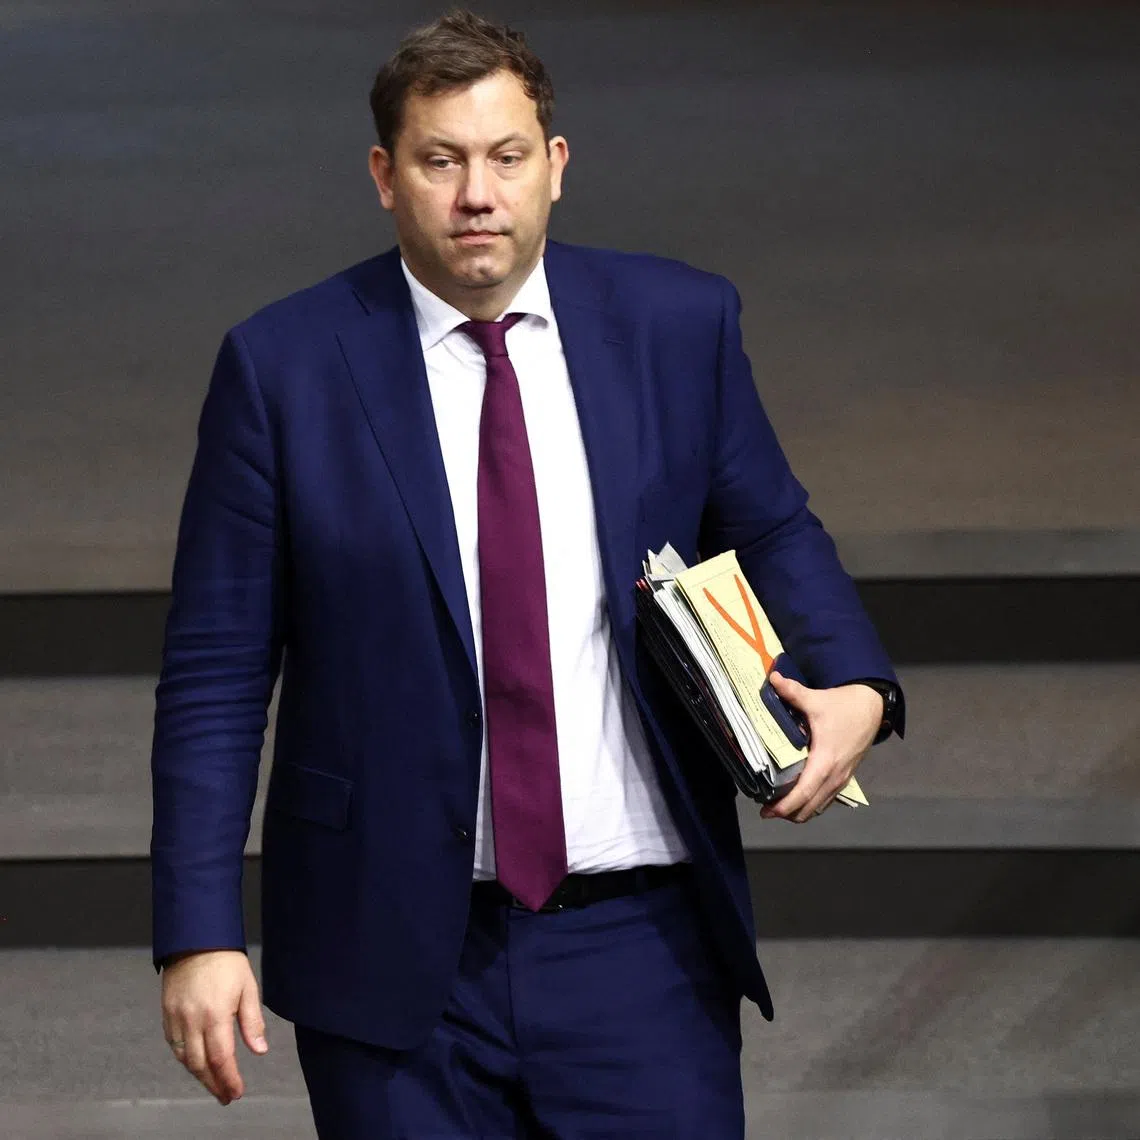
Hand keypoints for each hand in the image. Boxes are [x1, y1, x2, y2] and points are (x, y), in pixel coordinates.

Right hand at [160, 949, 268, 1104]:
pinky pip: (174, 1046)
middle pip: (200, 1065)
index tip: (236, 1092)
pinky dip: (185, 1060)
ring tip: (214, 1084)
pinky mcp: (167, 1015)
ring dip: (199, 1076)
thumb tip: (260, 1050)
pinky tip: (196, 1064)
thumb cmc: (225, 961)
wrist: (195, 940)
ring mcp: (176, 1019)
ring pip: (185, 1059)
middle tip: (226, 1096)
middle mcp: (192, 1020)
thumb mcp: (248, 987)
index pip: (221, 1058)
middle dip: (214, 1084)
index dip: (229, 1080)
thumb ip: (252, 1021)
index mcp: (215, 1015)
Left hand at [759, 673, 882, 822]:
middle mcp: (835, 775)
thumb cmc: (844, 706)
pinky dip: (811, 804)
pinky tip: (798, 796)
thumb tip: (772, 678)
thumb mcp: (816, 699)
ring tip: (779, 806)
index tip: (767, 812)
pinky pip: (826, 799)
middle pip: (810, 807)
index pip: (804, 793)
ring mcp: (842, 778)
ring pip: (819, 806)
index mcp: (825, 760)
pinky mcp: (845, 776)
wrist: (872, 707)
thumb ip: (792, 692)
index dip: (785, 806)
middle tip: (766, 810)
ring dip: (799, 811)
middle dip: (787, 814)